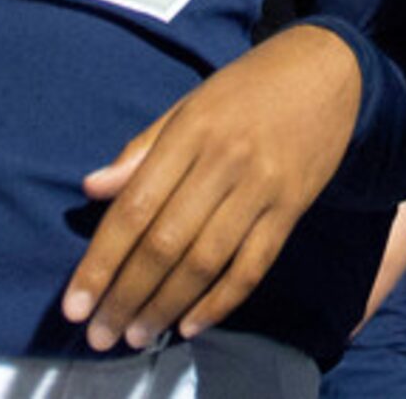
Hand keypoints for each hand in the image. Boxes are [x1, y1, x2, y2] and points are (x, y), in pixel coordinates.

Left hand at [60, 24, 363, 350]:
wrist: (330, 69)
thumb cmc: (249, 86)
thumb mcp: (190, 103)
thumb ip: (143, 148)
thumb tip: (92, 188)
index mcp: (191, 131)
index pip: (135, 207)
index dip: (101, 261)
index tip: (76, 304)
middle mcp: (225, 161)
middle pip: (166, 242)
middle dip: (128, 295)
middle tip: (100, 335)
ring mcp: (263, 187)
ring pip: (206, 260)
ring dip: (168, 305)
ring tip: (139, 336)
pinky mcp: (293, 207)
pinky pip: (254, 264)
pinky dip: (222, 301)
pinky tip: (192, 324)